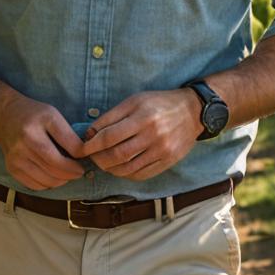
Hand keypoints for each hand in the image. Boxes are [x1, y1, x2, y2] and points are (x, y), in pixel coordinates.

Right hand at [0, 93, 86, 190]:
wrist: (3, 116)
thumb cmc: (33, 115)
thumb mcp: (52, 114)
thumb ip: (67, 133)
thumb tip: (83, 155)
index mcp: (41, 121)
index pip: (68, 143)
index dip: (81, 154)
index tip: (85, 157)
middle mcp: (27, 139)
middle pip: (56, 165)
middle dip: (72, 172)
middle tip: (79, 171)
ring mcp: (17, 155)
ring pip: (47, 178)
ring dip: (62, 180)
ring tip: (67, 175)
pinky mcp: (11, 167)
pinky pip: (35, 184)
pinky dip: (48, 184)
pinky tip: (53, 177)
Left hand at [79, 90, 201, 180]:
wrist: (192, 110)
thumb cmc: (159, 102)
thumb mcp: (134, 100)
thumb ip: (112, 116)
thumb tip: (90, 133)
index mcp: (142, 116)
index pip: (109, 136)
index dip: (91, 145)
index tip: (81, 148)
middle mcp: (152, 134)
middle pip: (116, 155)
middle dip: (98, 159)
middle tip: (91, 157)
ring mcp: (161, 150)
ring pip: (127, 168)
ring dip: (110, 168)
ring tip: (103, 163)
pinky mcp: (168, 161)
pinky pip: (141, 174)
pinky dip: (126, 174)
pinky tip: (120, 168)